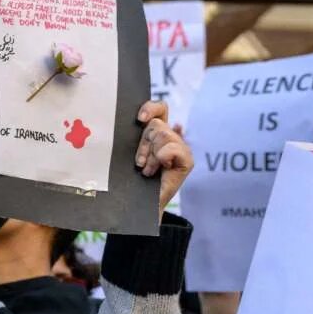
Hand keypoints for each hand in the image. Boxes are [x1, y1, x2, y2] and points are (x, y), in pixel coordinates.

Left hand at [134, 100, 192, 214]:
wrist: (139, 205)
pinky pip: (174, 148)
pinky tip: (159, 169)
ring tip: (147, 170)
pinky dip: (163, 157)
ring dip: (152, 154)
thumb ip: (131, 138)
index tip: (139, 119)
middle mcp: (168, 138)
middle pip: (157, 124)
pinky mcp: (186, 160)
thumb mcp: (126, 156)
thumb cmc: (129, 181)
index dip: (150, 108)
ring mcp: (178, 148)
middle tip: (139, 162)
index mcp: (153, 133)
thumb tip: (131, 121)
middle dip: (144, 143)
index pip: (159, 109)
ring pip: (164, 135)